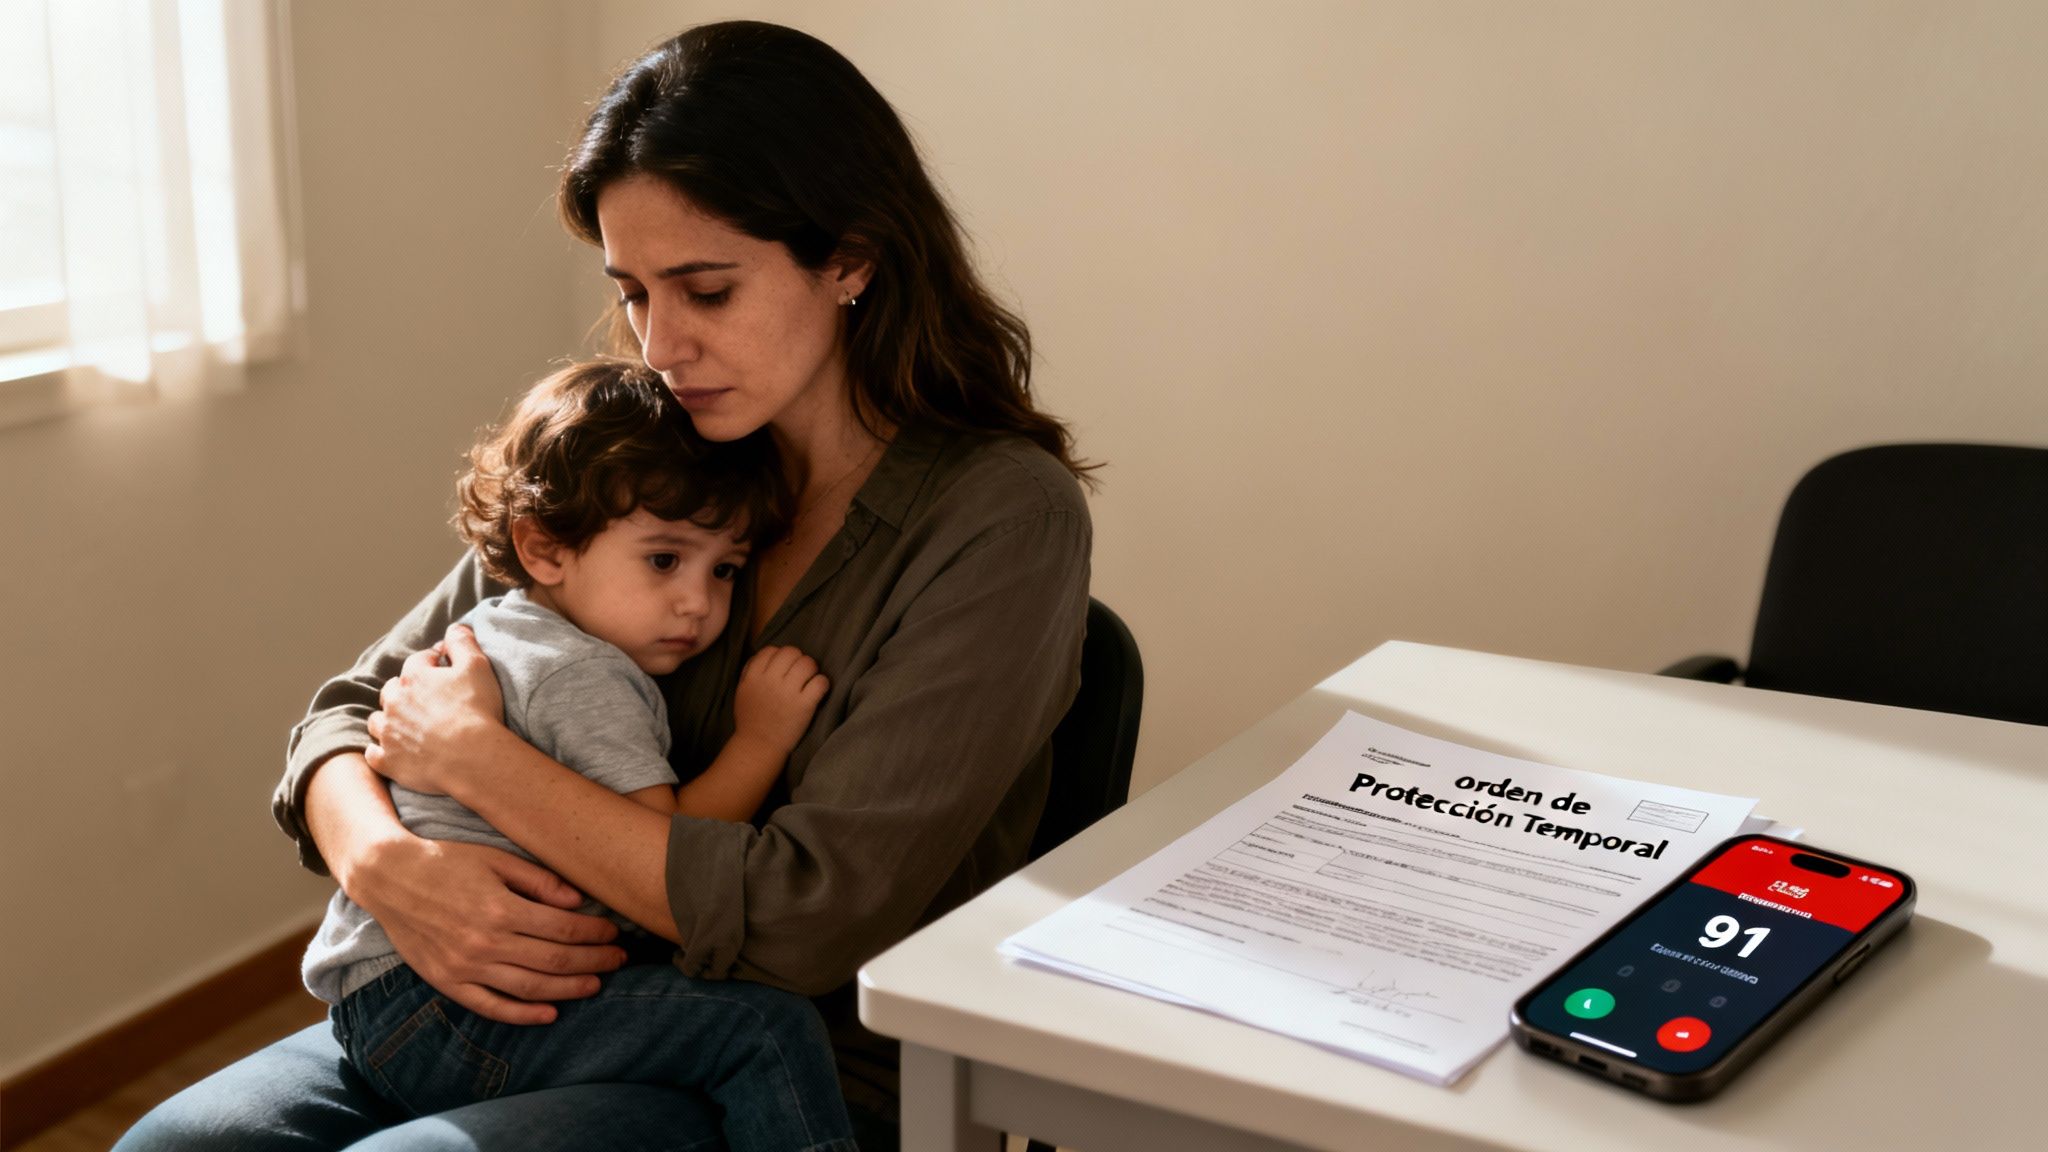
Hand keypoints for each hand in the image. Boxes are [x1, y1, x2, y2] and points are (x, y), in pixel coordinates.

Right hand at [345, 832, 627, 1024]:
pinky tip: (550, 1014)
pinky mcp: (448, 982)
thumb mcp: (495, 859)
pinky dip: (523, 1015)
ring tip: (597, 983)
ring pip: (530, 988)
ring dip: (569, 989)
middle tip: (620, 959)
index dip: (595, 933)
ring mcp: (465, 967)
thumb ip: (538, 881)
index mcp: (500, 909)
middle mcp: (485, 943)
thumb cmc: (446, 861)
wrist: (388, 878)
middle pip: (554, 961)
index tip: (614, 933)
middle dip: (594, 961)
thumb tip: (578, 901)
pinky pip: (491, 1006)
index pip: (563, 928)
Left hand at [366, 625, 503, 797]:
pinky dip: (381, 751)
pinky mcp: (388, 761)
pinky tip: (393, 751)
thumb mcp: (477, 666)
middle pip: (391, 691)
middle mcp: (394, 702)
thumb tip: (454, 628)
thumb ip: (462, 642)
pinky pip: (374, 753)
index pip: (418, 661)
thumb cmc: (477, 710)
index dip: (432, 664)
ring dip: (388, 720)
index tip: (444, 670)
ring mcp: (388, 733)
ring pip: (377, 721)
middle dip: (404, 691)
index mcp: (414, 676)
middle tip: (425, 699)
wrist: (472, 757)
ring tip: (406, 725)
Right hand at [731, 645, 827, 756]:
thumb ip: (750, 671)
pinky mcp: (804, 704)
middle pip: (791, 652)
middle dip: (798, 659)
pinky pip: (820, 682)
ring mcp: (788, 692)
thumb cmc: (751, 719)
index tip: (784, 667)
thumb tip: (767, 655)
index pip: (771, 650)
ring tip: (809, 680)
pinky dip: (822, 684)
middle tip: (800, 673)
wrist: (759, 746)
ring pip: (807, 663)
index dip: (780, 655)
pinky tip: (818, 691)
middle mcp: (770, 680)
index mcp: (754, 676)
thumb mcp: (742, 691)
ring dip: (812, 669)